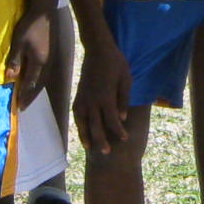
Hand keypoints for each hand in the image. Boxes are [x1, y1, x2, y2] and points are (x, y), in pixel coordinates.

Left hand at [7, 5, 53, 106]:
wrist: (45, 13)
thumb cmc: (30, 27)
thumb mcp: (19, 42)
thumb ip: (15, 61)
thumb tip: (10, 78)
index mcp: (38, 63)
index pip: (30, 84)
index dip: (24, 95)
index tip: (18, 106)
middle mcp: (46, 65)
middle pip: (38, 85)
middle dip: (30, 96)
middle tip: (24, 106)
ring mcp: (50, 60)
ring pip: (43, 80)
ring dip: (35, 90)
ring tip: (29, 97)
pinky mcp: (51, 55)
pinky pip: (45, 74)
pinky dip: (39, 82)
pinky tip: (35, 82)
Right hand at [74, 40, 133, 156]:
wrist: (98, 50)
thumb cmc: (116, 64)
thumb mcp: (126, 80)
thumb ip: (123, 100)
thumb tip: (122, 118)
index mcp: (106, 96)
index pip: (112, 119)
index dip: (118, 131)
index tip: (125, 139)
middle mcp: (93, 100)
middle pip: (96, 125)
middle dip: (101, 140)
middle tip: (106, 153)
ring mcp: (84, 98)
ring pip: (83, 121)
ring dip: (86, 135)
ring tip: (89, 148)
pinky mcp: (79, 95)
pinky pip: (77, 114)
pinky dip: (78, 124)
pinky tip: (81, 131)